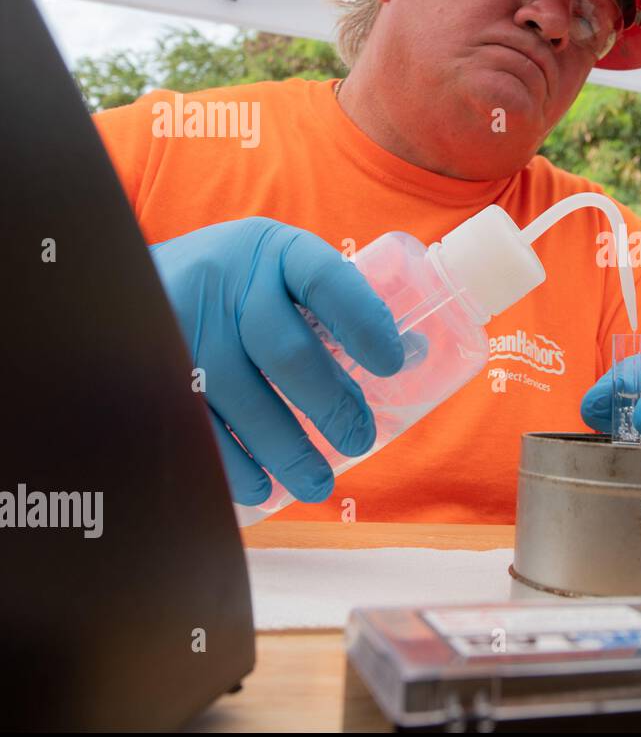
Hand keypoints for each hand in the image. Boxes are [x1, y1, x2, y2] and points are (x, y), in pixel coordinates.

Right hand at [150, 217, 403, 505]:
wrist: (128, 276)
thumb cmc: (236, 286)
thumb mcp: (283, 273)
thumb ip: (336, 307)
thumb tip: (415, 356)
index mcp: (274, 250)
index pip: (327, 281)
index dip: (364, 323)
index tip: (392, 365)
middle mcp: (225, 278)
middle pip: (285, 351)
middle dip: (330, 405)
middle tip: (360, 439)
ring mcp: (179, 322)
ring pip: (239, 397)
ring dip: (286, 450)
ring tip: (317, 482)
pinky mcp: (146, 365)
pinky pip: (194, 422)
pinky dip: (232, 464)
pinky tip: (260, 486)